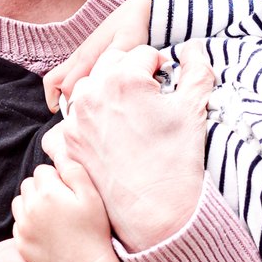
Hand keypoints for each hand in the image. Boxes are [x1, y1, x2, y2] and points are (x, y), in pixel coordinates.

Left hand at [11, 156, 117, 261]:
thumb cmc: (94, 230)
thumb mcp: (92, 196)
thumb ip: (74, 170)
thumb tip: (59, 152)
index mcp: (48, 192)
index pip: (42, 170)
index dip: (57, 177)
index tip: (69, 191)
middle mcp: (30, 207)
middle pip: (29, 184)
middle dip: (42, 188)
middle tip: (61, 203)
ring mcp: (23, 226)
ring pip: (20, 202)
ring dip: (32, 203)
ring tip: (51, 215)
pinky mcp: (21, 242)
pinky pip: (18, 223)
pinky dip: (28, 222)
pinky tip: (46, 230)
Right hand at [43, 0, 150, 112]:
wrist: (139, 10)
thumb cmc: (135, 26)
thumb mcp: (128, 44)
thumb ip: (114, 60)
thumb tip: (101, 80)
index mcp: (86, 57)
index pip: (65, 88)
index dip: (70, 106)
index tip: (82, 120)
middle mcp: (79, 57)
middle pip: (53, 83)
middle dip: (58, 102)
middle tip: (76, 119)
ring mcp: (81, 56)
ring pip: (59, 78)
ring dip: (63, 95)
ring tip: (80, 111)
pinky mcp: (88, 56)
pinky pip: (70, 75)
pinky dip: (72, 88)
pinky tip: (91, 98)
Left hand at [43, 44, 214, 251]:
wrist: (158, 214)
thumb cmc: (179, 161)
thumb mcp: (194, 109)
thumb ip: (197, 69)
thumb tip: (191, 47)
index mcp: (124, 78)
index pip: (142, 54)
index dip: (158, 69)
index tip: (165, 88)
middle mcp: (93, 94)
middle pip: (111, 65)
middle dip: (129, 76)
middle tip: (147, 100)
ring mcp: (75, 122)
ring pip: (87, 90)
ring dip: (103, 96)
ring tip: (125, 118)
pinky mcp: (67, 146)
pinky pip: (65, 124)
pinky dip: (79, 127)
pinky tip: (100, 137)